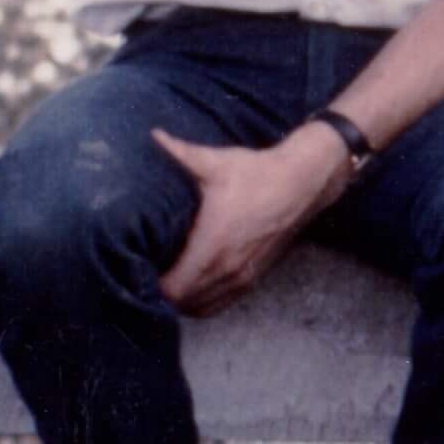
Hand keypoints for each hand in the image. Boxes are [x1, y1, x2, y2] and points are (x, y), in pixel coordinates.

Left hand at [151, 122, 351, 317]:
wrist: (302, 183)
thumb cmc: (257, 173)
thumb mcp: (216, 162)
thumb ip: (180, 153)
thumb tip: (154, 135)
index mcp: (213, 244)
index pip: (174, 289)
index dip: (153, 284)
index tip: (141, 266)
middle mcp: (228, 268)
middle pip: (183, 303)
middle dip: (161, 293)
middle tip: (146, 271)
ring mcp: (242, 276)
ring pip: (201, 308)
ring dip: (181, 300)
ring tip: (165, 278)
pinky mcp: (253, 277)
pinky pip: (220, 304)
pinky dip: (202, 302)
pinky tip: (191, 284)